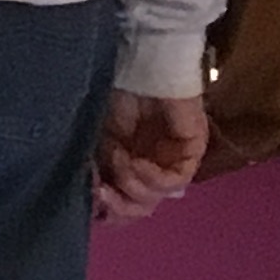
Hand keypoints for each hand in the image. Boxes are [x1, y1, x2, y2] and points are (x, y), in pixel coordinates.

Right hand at [95, 89, 209, 219]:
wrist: (138, 68)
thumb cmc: (114, 99)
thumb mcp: (94, 144)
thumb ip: (96, 173)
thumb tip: (91, 205)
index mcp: (128, 168)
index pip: (121, 206)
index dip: (105, 211)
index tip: (88, 200)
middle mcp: (151, 168)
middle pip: (140, 209)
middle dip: (118, 207)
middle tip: (101, 193)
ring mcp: (172, 160)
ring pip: (156, 198)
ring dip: (131, 186)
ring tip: (119, 162)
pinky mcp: (192, 150)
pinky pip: (176, 180)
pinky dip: (152, 178)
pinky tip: (137, 163)